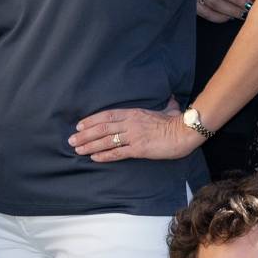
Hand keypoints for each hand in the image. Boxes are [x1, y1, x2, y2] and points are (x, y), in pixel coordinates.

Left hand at [69, 103, 202, 163]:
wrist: (186, 132)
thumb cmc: (178, 121)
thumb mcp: (169, 109)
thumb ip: (166, 105)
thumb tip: (172, 100)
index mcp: (134, 113)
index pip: (107, 115)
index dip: (91, 120)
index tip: (79, 125)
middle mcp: (130, 123)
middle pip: (102, 127)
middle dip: (84, 134)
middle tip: (72, 140)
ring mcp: (133, 136)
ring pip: (106, 140)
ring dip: (89, 145)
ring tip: (77, 150)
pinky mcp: (138, 149)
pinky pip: (117, 153)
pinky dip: (104, 155)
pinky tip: (94, 158)